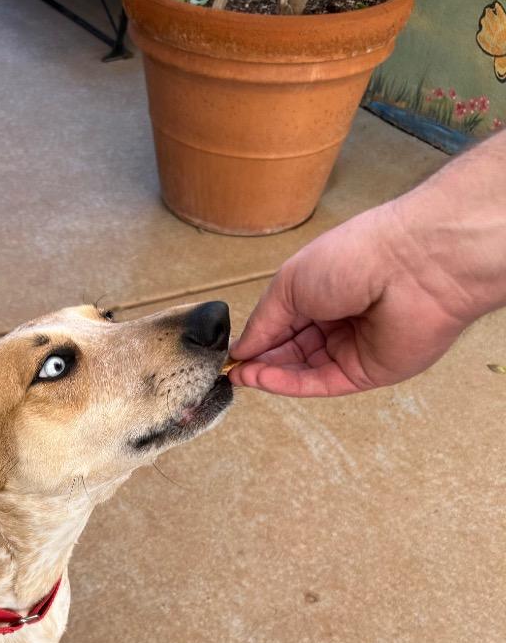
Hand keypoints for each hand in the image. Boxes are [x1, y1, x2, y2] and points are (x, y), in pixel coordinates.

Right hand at [229, 202, 467, 397]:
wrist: (412, 267)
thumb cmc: (351, 258)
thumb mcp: (291, 282)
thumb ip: (264, 320)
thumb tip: (241, 349)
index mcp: (322, 289)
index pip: (283, 321)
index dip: (256, 337)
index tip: (230, 351)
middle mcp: (338, 319)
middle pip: (291, 349)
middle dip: (261, 359)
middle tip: (231, 369)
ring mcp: (352, 348)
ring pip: (304, 369)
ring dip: (270, 373)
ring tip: (242, 376)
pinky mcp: (366, 373)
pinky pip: (321, 382)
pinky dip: (289, 384)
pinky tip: (262, 380)